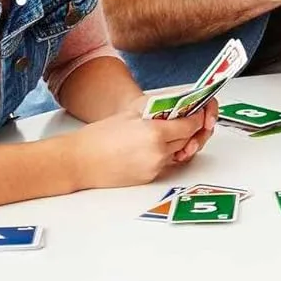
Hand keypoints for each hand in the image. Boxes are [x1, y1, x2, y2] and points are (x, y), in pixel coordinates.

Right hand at [71, 98, 218, 189]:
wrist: (79, 162)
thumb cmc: (99, 137)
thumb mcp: (131, 112)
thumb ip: (159, 107)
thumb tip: (179, 102)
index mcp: (155, 132)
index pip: (191, 124)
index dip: (199, 115)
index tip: (201, 109)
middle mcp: (159, 153)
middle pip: (190, 139)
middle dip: (193, 128)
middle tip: (194, 117)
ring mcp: (155, 167)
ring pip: (180, 151)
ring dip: (181, 141)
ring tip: (173, 129)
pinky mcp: (150, 178)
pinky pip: (168, 162)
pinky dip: (167, 152)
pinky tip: (158, 144)